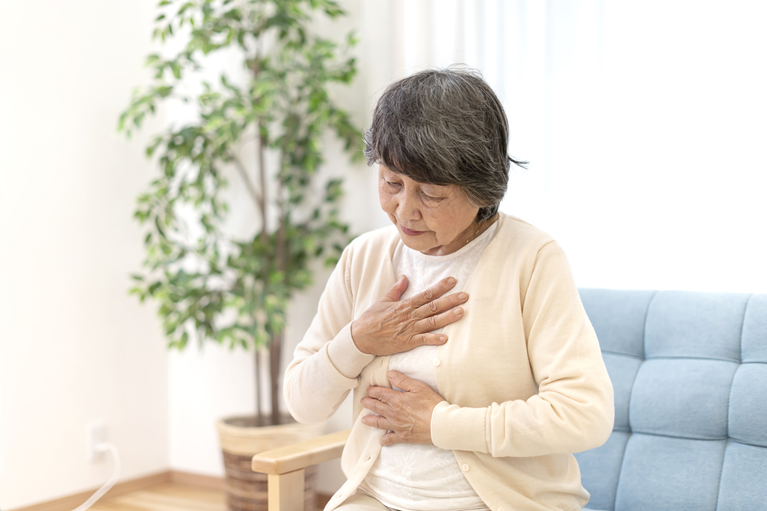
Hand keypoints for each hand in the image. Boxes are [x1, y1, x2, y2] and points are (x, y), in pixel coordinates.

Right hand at [350, 275, 467, 355]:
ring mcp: (409, 329)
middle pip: (434, 306)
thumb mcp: (383, 300)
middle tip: (465, 296)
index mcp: (405, 305)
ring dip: (447, 317)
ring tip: (461, 312)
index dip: (441, 287)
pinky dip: (434, 339)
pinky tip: (445, 339)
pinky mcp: (406, 342)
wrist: (360, 337)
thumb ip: (396, 289)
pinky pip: (423, 340)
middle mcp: (409, 315)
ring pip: (432, 322)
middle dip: (451, 300)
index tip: (453, 281)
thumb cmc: (371, 319)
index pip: (427, 293)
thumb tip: (405, 277)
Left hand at [361, 371, 445, 445]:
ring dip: (370, 420)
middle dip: (368, 403)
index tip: (369, 390)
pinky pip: (390, 440)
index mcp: (396, 400)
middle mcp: (393, 413)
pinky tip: (381, 440)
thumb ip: (403, 380)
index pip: (380, 394)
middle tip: (363, 401)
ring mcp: (397, 426)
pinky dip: (384, 440)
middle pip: (377, 407)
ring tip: (364, 419)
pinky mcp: (403, 437)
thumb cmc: (432, 404)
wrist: (440, 424)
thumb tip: (390, 374)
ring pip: (379, 423)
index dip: (373, 391)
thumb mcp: (419, 387)